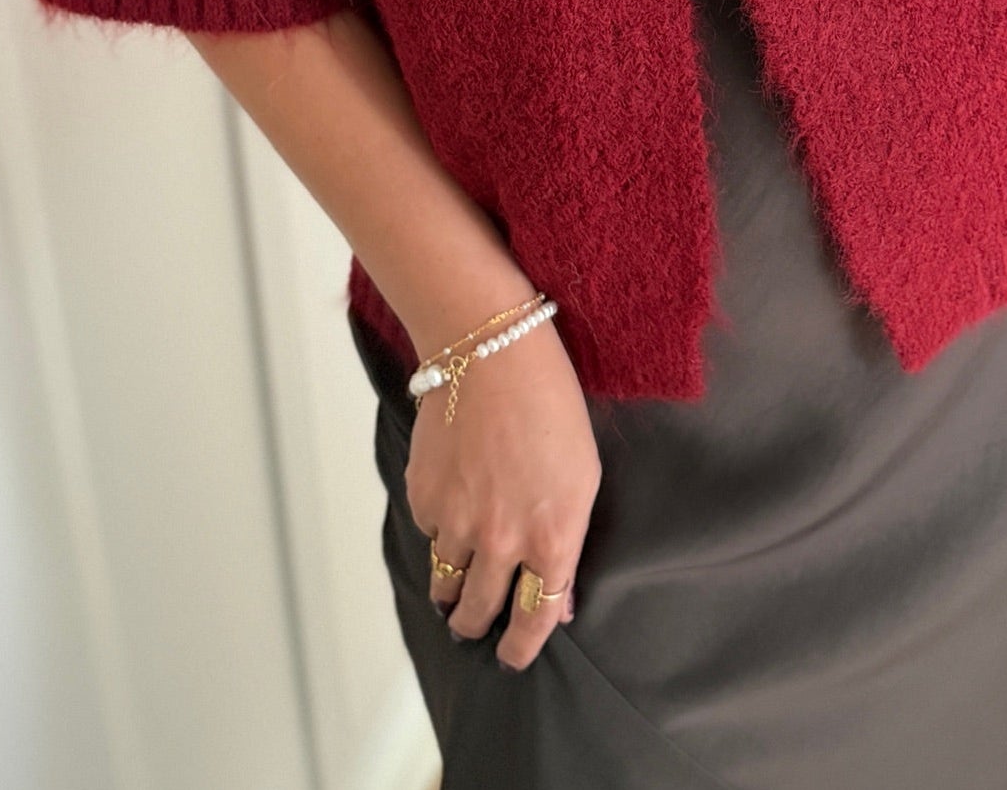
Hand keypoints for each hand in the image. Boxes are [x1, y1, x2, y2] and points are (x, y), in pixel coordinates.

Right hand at [405, 313, 600, 671]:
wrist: (491, 350)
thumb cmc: (549, 402)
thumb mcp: (584, 475)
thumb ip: (568, 542)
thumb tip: (559, 597)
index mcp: (552, 537)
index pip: (534, 620)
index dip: (522, 646)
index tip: (514, 655)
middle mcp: (501, 541)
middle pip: (480, 614)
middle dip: (478, 625)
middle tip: (476, 624)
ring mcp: (457, 522)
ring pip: (446, 585)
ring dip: (452, 590)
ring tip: (456, 587)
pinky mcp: (423, 498)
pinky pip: (428, 535)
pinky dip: (437, 533)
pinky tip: (451, 510)